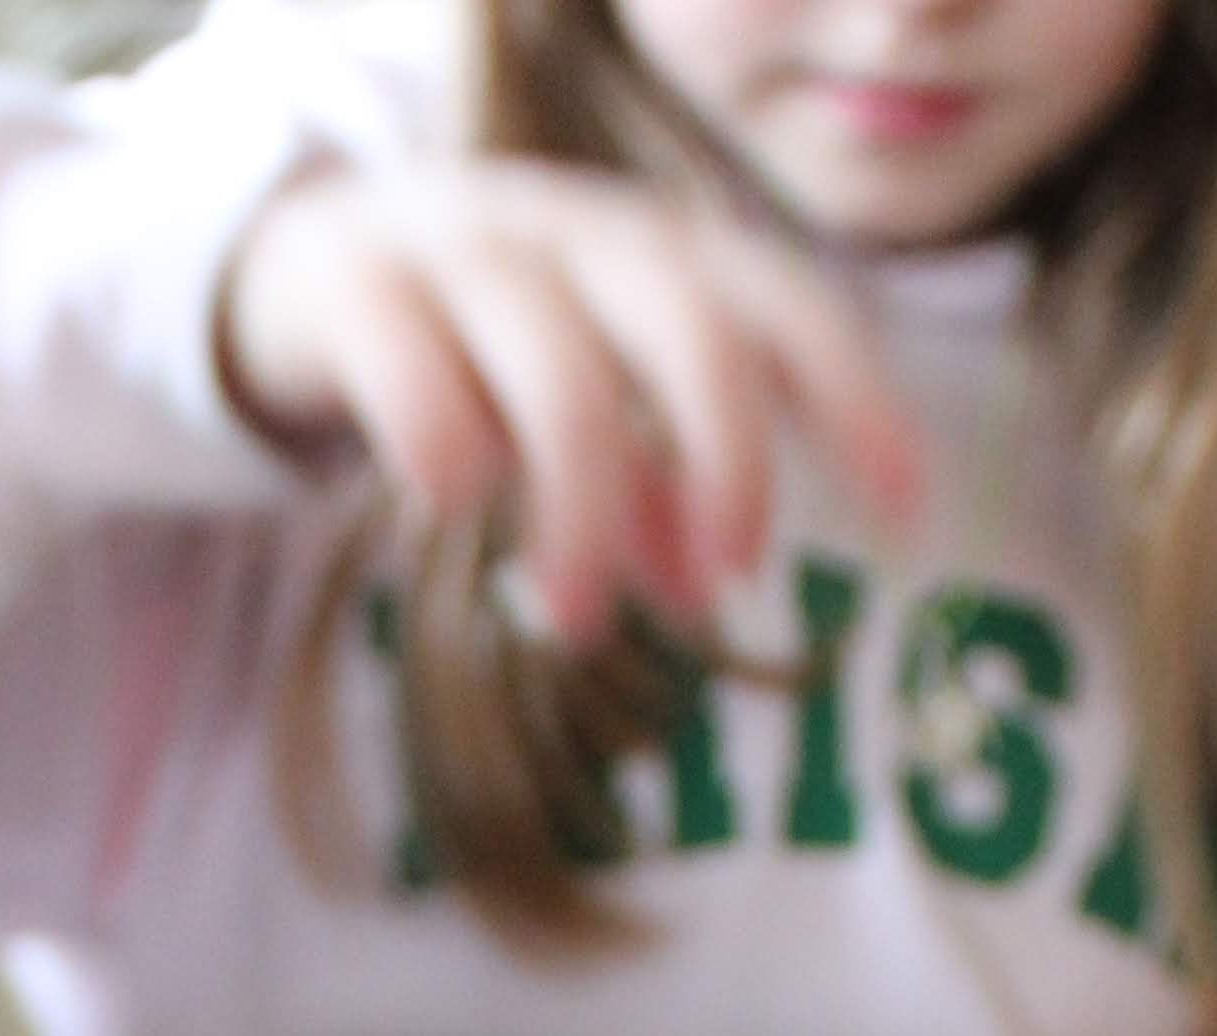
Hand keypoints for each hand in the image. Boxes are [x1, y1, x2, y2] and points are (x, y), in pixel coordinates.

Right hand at [215, 160, 927, 641]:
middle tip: (729, 583)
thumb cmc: (492, 348)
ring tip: (581, 618)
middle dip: (728, 457)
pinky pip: (412, 359)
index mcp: (663, 255)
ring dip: (587, 502)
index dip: (859, 404)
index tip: (905, 519)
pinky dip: (445, 437)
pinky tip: (455, 504)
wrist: (311, 260)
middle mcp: (582, 236)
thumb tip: (702, 586)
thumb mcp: (595, 407)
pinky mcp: (357, 287)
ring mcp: (467, 251)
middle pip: (690, 325)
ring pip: (556, 363)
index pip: (789, 309)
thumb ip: (655, 488)